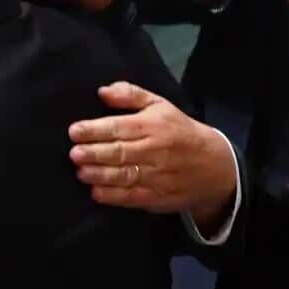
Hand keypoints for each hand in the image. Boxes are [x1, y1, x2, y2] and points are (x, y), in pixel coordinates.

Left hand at [68, 83, 235, 228]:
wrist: (214, 165)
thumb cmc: (178, 131)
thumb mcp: (160, 105)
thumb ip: (130, 95)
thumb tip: (103, 91)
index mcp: (154, 125)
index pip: (120, 127)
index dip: (95, 130)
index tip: (74, 131)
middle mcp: (155, 151)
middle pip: (121, 152)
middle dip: (95, 153)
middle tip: (74, 153)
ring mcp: (157, 175)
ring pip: (125, 176)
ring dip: (101, 175)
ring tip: (81, 172)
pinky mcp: (157, 196)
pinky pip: (133, 197)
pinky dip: (113, 196)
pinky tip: (96, 192)